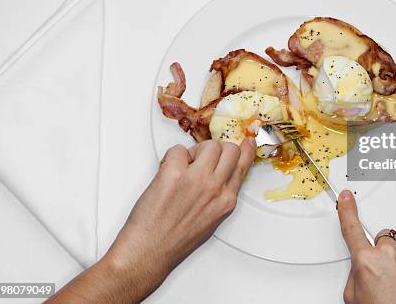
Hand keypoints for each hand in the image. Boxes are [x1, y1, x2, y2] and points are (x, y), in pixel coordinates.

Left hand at [103, 138, 255, 298]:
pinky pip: (178, 149)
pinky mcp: (173, 174)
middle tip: (203, 157)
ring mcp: (195, 179)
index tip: (247, 142)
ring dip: (196, 151)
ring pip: (208, 145)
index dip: (245, 150)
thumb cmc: (175, 240)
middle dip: (217, 149)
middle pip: (229, 149)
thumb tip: (216, 171)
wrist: (148, 252)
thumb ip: (219, 194)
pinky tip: (167, 172)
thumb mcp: (211, 219)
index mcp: (226, 201)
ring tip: (184, 167)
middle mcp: (215, 188)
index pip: (243, 166)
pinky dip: (172, 157)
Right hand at [338, 190, 395, 303]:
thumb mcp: (355, 299)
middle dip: (379, 256)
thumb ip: (356, 275)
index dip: (348, 210)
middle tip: (382, 279)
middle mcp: (388, 254)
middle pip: (379, 243)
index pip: (352, 228)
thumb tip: (361, 269)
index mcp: (366, 262)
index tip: (346, 197)